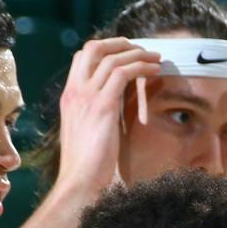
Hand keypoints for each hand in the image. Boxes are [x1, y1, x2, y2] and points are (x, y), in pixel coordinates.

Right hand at [52, 38, 162, 201]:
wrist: (79, 183)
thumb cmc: (87, 168)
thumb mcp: (90, 134)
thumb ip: (99, 116)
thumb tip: (116, 111)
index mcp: (70, 98)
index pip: (82, 58)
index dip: (105, 51)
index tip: (126, 55)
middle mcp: (75, 92)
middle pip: (93, 48)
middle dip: (120, 43)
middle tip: (141, 49)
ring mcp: (86, 96)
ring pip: (112, 57)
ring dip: (138, 54)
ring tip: (156, 58)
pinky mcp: (102, 105)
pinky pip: (123, 72)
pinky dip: (141, 66)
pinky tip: (156, 70)